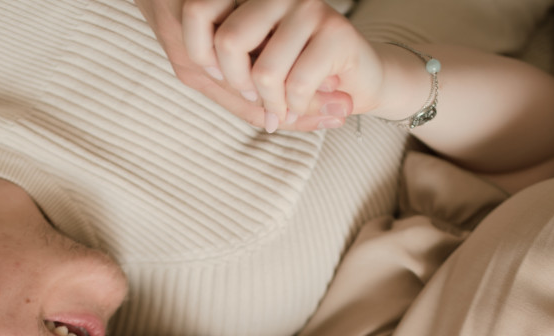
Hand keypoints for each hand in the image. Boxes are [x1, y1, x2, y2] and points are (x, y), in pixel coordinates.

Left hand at [136, 0, 363, 131]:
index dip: (200, 52)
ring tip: (282, 108)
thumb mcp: (244, 80)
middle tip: (255, 97)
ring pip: (264, 71)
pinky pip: (297, 83)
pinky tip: (301, 106)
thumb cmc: (293, 83)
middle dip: (238, 85)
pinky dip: (296, 108)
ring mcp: (307, 5)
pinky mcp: (337, 28)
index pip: (197, 11)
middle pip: (229, 41)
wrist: (357, 84)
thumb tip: (198, 66)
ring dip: (272, 104)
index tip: (220, 74)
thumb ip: (220, 76)